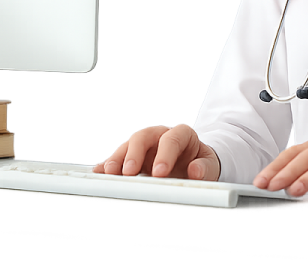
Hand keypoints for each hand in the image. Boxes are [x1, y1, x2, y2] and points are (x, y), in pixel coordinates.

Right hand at [93, 123, 220, 180]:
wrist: (194, 166)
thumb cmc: (201, 164)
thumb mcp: (209, 166)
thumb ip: (205, 168)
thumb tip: (196, 171)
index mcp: (182, 134)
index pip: (172, 138)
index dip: (165, 154)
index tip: (160, 173)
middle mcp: (160, 136)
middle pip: (144, 136)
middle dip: (135, 153)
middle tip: (129, 171)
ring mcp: (145, 147)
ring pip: (128, 146)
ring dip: (117, 159)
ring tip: (110, 173)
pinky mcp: (132, 158)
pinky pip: (118, 158)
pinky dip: (107, 165)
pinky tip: (99, 173)